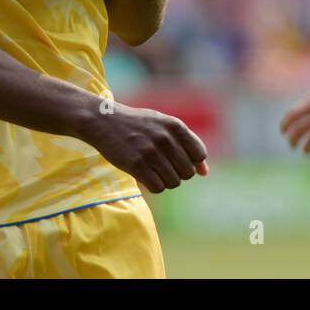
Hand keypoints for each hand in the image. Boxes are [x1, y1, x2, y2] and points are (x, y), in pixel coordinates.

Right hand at [80, 101, 208, 192]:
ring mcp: (150, 152)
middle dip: (178, 173)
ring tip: (154, 170)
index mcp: (175, 126)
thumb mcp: (164, 126)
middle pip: (188, 172)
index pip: (200, 154)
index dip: (192, 161)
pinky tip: (147, 176)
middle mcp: (165, 138)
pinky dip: (155, 186)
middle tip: (164, 166)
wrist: (104, 121)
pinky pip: (158, 187)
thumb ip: (187, 145)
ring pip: (174, 182)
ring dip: (166, 181)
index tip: (178, 159)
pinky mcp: (136, 165)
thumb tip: (205, 173)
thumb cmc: (138, 125)